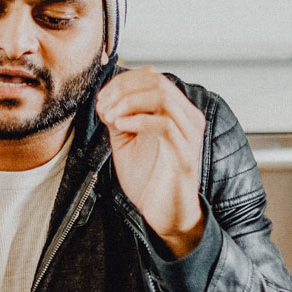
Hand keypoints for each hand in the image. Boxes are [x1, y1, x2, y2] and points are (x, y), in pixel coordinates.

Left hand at [95, 68, 207, 256]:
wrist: (164, 215)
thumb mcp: (127, 140)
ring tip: (110, 117)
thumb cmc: (149, 179)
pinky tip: (121, 127)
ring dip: (129, 103)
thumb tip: (105, 98)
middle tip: (103, 105)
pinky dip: (138, 120)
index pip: (153, 77)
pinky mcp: (185, 155)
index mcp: (176, 112)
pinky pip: (164, 125)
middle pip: (158, 82)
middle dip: (123, 89)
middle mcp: (188, 118)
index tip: (102, 96)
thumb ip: (119, 117)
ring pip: (162, 97)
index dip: (123, 81)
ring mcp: (189, 135)